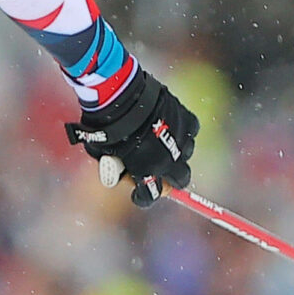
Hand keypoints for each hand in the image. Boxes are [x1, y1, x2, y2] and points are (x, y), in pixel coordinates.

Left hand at [65, 72, 196, 205]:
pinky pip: (191, 130)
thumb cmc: (106, 126)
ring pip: (187, 154)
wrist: (120, 98)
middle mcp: (167, 160)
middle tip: (162, 170)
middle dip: (173, 179)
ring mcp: (180, 141)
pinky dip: (183, 130)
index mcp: (146, 172)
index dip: (144, 196)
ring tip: (164, 143)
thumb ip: (114, 166)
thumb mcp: (102, 154)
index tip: (140, 193)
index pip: (151, 195)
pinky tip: (172, 126)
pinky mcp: (187, 121)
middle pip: (181, 179)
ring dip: (178, 152)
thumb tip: (118, 169)